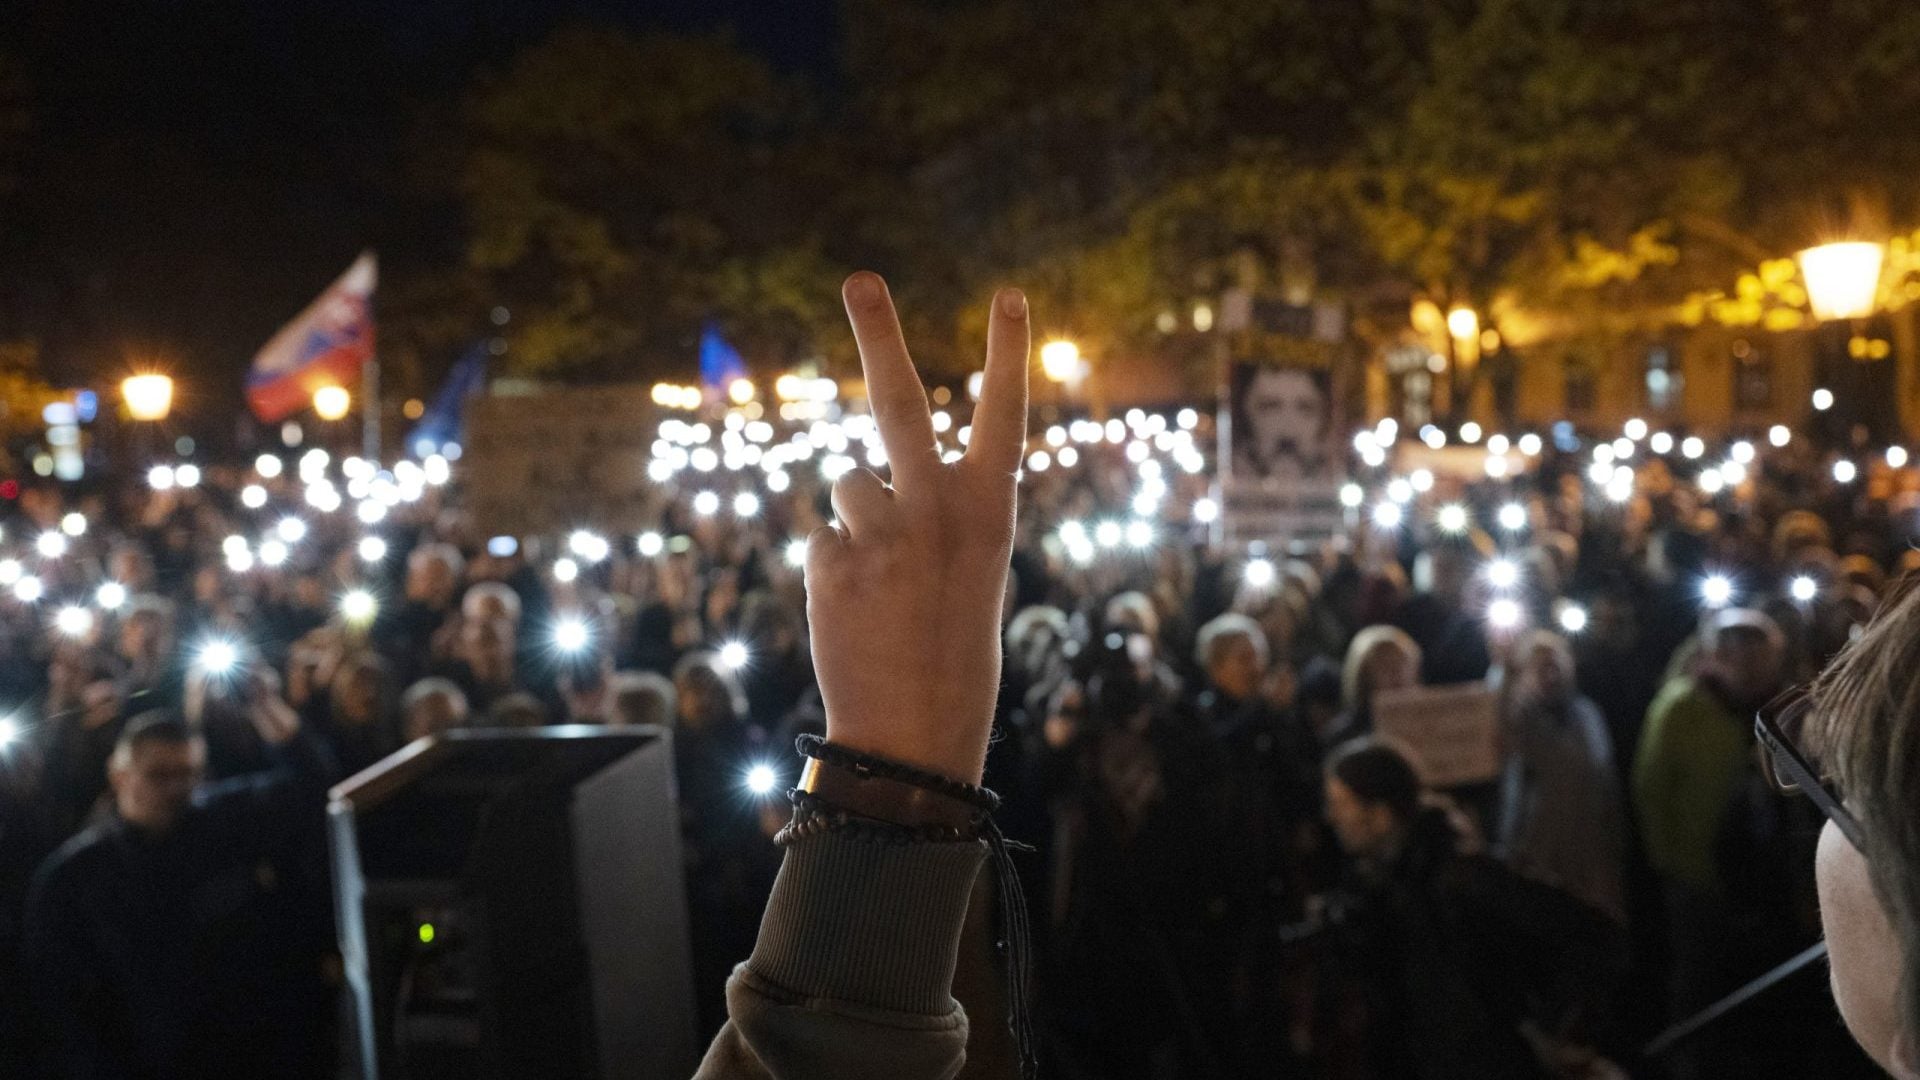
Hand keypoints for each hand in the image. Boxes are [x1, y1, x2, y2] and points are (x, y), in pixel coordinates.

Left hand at [804, 272, 1027, 783]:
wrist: (917, 728)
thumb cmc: (953, 648)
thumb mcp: (969, 571)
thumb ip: (933, 515)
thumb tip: (863, 481)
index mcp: (991, 510)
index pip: (1005, 416)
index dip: (1007, 354)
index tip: (1010, 294)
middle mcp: (937, 507)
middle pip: (899, 403)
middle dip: (880, 333)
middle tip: (862, 278)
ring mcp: (882, 530)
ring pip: (848, 486)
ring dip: (856, 522)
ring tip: (881, 582)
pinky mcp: (831, 558)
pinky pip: (822, 537)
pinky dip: (834, 566)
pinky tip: (855, 607)